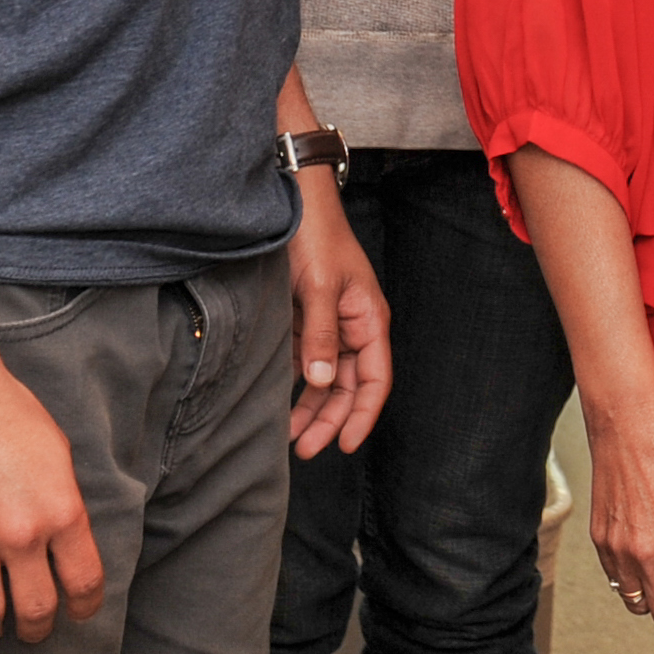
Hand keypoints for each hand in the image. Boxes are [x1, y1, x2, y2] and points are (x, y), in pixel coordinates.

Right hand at [0, 348, 103, 641]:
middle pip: (36, 609)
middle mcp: (21, 532)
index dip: (85, 608)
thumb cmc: (10, 414)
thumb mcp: (59, 456)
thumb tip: (69, 548)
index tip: (79, 614)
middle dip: (38, 629)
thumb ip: (65, 506)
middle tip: (34, 630)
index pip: (84, 582)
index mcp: (62, 510)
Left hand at [286, 184, 392, 458]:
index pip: (374, 380)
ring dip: (310, 408)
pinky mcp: (305, 320)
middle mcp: (353, 328)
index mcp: (369, 320)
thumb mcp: (319, 287)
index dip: (363, 415)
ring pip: (325, 379)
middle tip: (306, 450)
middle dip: (331, 420)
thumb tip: (320, 383)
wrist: (294, 203)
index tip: (346, 444)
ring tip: (289, 436)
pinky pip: (305, 362)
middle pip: (348, 387)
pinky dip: (295, 385)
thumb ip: (321, 336)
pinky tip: (278, 403)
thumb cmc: (317, 238)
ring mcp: (328, 326)